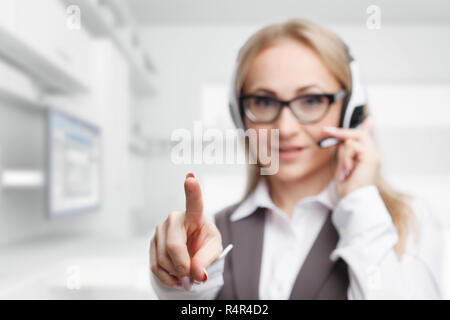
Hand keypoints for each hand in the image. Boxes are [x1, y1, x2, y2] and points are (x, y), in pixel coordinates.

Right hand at [150, 173, 221, 289]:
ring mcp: (160, 230)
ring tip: (186, 274)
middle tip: (193, 276)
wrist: (191, 253)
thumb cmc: (204, 244)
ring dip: (176, 274)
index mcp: (194, 215)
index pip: (194, 203)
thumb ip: (206, 260)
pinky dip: (168, 278)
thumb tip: (197, 274)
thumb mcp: (213, 250)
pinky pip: (156, 266)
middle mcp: (173, 219)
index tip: (191, 179)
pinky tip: (176, 276)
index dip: (192, 191)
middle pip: (173, 246)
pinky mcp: (152, 243)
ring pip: (163, 259)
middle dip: (183, 266)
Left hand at [323, 119, 379, 198]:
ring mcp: (373, 156)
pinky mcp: (371, 157)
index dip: (366, 128)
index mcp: (367, 158)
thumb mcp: (342, 168)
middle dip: (342, 132)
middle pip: (359, 134)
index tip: (368, 120)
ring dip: (344, 154)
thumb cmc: (348, 189)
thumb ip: (344, 155)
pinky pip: (353, 147)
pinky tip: (349, 170)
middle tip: (326, 130)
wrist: (354, 200)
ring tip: (346, 170)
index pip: (367, 139)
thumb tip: (340, 143)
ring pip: (353, 140)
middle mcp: (372, 155)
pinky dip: (347, 158)